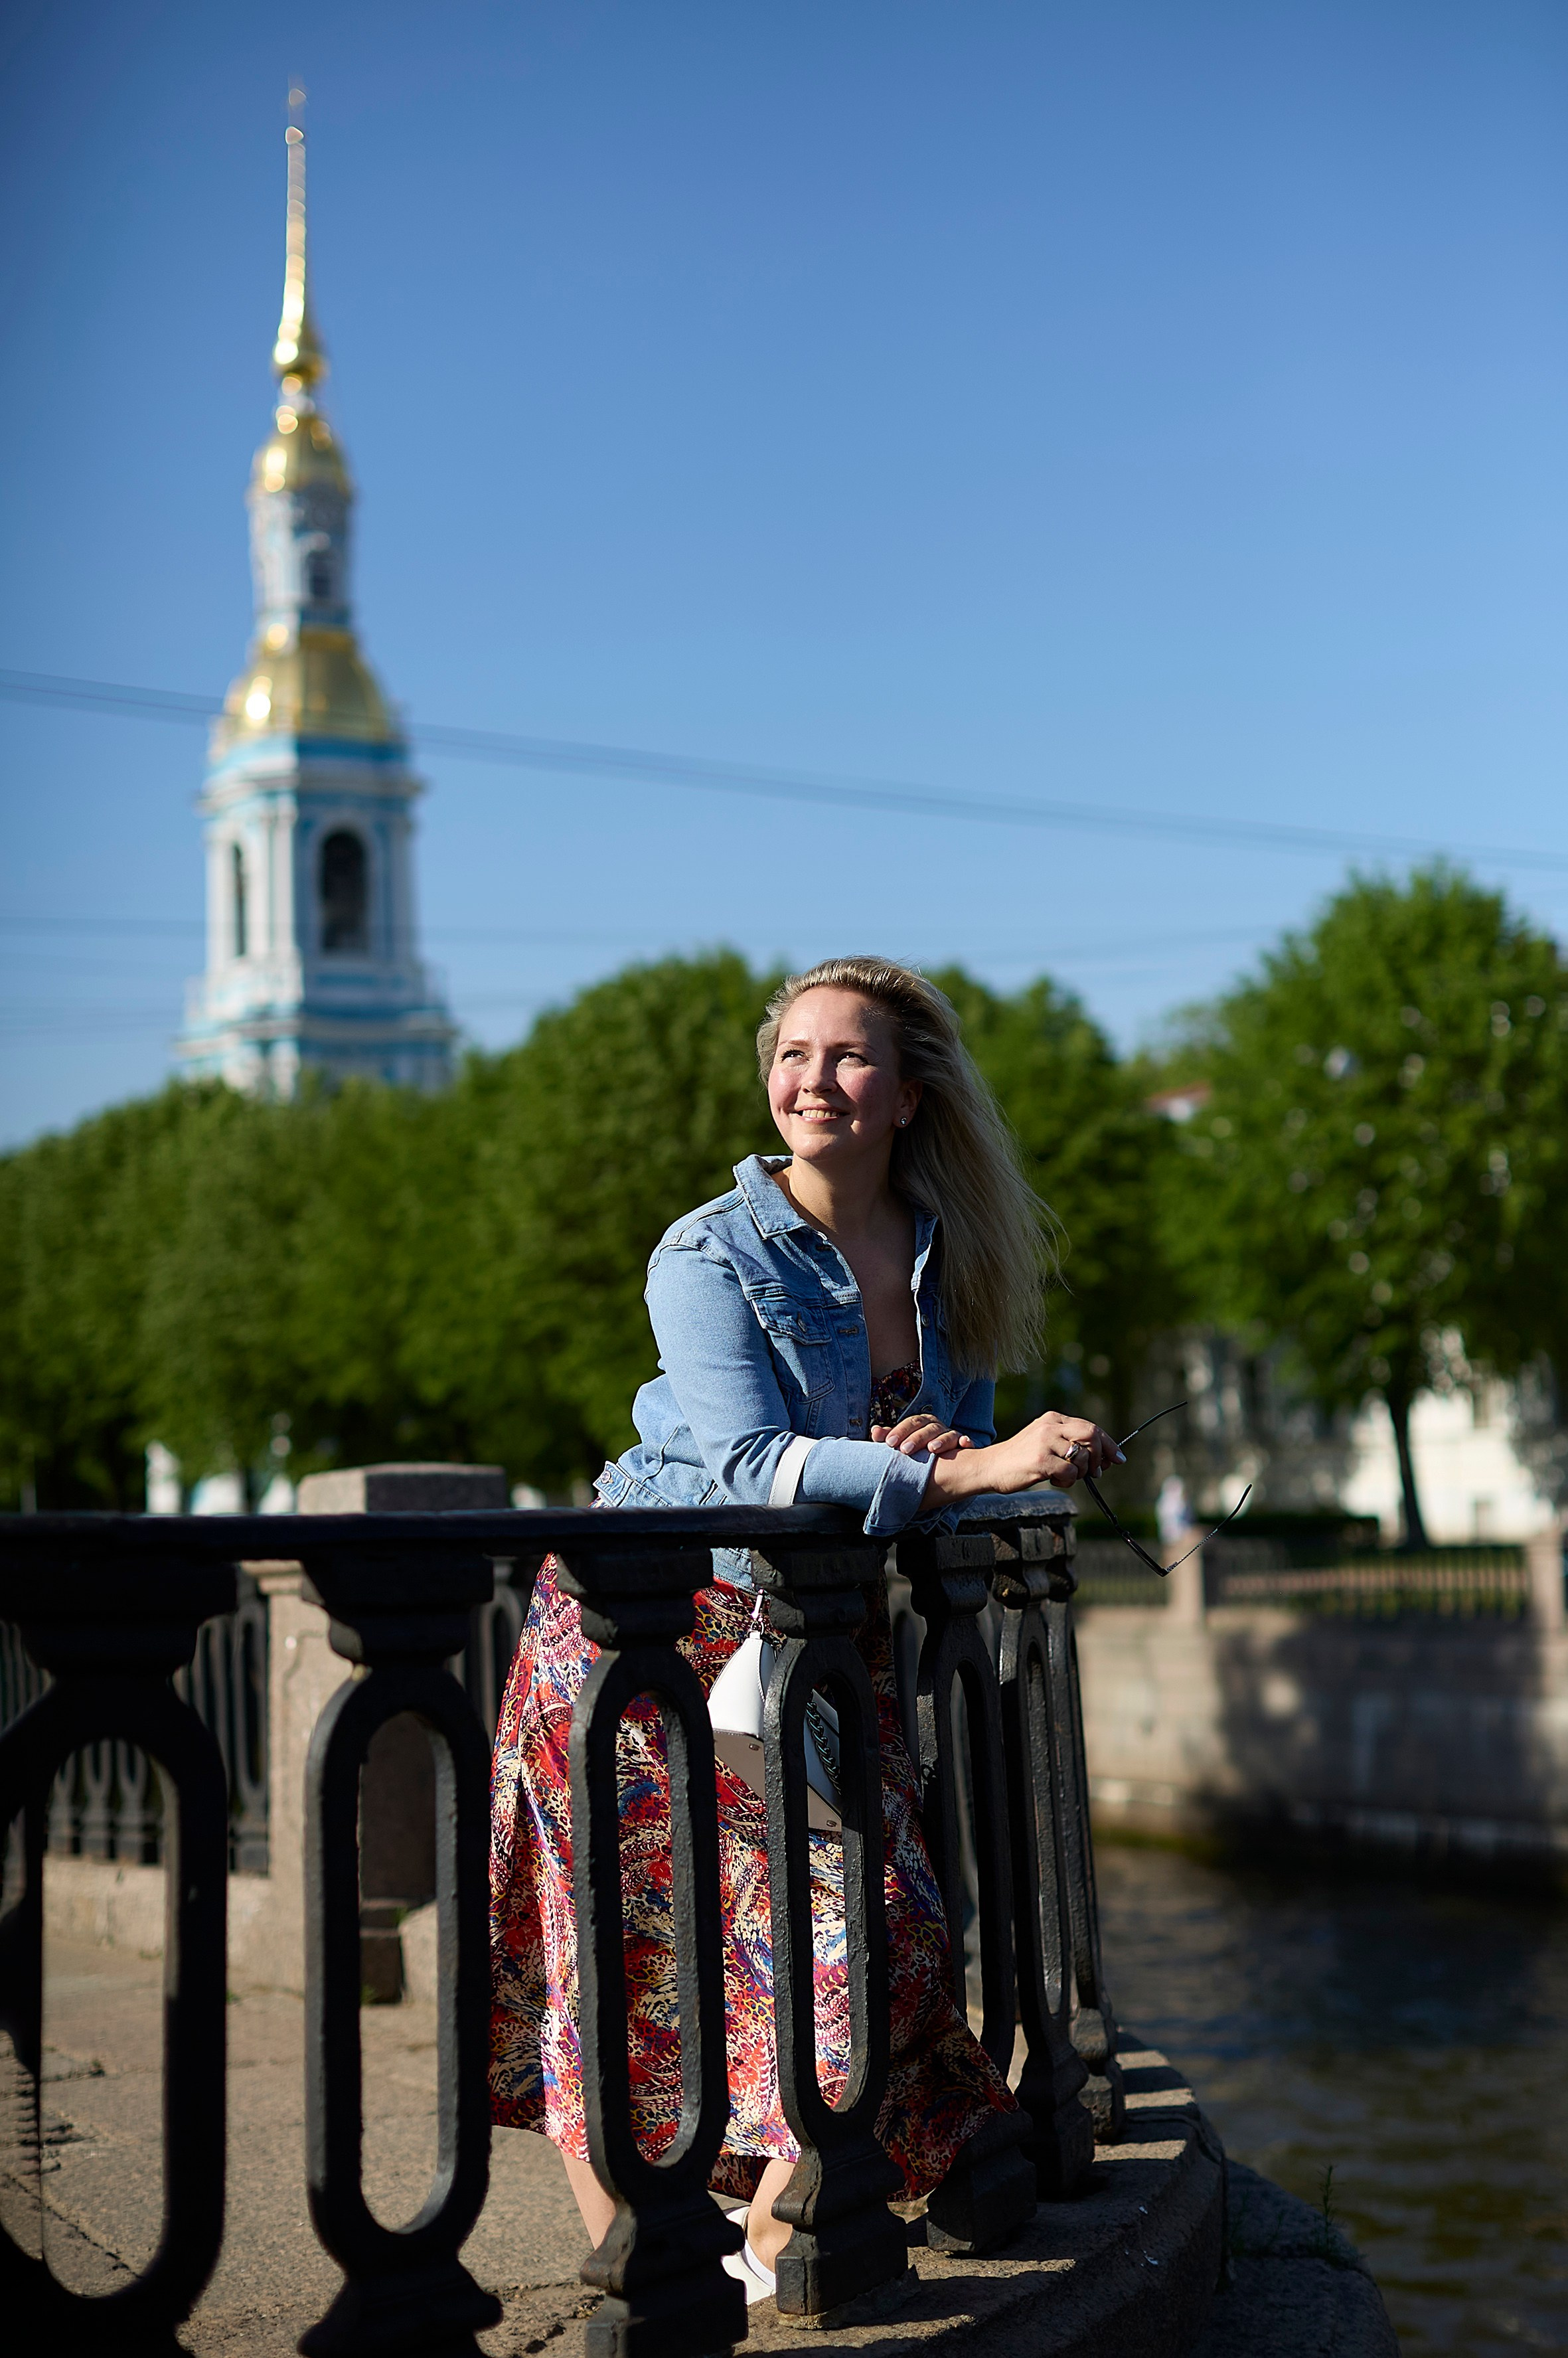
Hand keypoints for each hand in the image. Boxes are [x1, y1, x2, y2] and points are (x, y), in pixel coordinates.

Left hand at [872, 1410, 974, 1460]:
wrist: (944, 1465)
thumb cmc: (918, 1453)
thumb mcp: (904, 1445)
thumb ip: (890, 1438)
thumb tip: (875, 1431)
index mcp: (922, 1424)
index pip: (912, 1423)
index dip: (901, 1431)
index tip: (890, 1443)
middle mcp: (938, 1427)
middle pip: (928, 1427)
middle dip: (916, 1438)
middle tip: (905, 1450)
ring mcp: (952, 1436)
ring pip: (948, 1434)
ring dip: (941, 1440)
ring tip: (932, 1450)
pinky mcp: (964, 1446)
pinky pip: (967, 1442)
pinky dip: (967, 1441)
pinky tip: (964, 1444)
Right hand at [1003, 1412, 1122, 1490]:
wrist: (991, 1466)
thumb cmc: (1022, 1458)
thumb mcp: (1046, 1442)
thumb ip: (1072, 1445)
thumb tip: (1107, 1459)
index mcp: (1053, 1419)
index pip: (1090, 1427)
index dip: (1108, 1444)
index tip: (1118, 1458)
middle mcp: (1050, 1426)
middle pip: (1092, 1435)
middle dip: (1101, 1455)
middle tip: (1096, 1471)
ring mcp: (1045, 1442)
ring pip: (1082, 1456)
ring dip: (1080, 1472)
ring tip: (1065, 1476)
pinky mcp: (1041, 1460)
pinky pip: (1070, 1472)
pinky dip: (1068, 1480)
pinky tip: (1055, 1480)